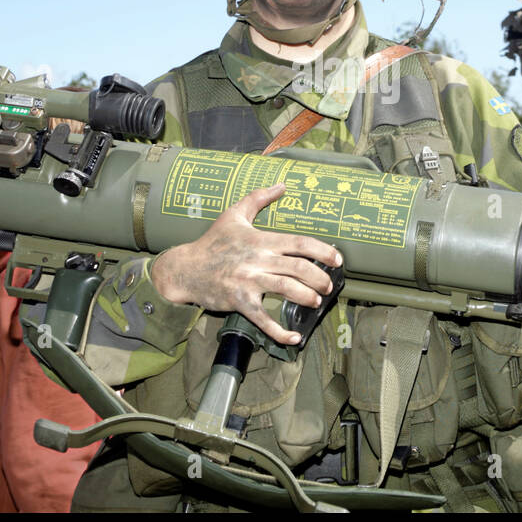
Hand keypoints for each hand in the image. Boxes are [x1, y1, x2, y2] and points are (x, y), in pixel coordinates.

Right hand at [152, 183, 341, 344]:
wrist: (184, 268)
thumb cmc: (211, 242)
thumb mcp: (234, 215)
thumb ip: (258, 198)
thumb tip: (281, 184)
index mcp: (260, 239)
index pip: (299, 243)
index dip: (322, 250)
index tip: (337, 259)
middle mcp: (257, 259)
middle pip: (299, 267)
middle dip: (319, 278)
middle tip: (328, 286)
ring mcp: (248, 281)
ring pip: (286, 289)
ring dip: (307, 297)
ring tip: (316, 301)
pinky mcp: (239, 301)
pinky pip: (263, 319)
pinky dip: (280, 331)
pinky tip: (294, 337)